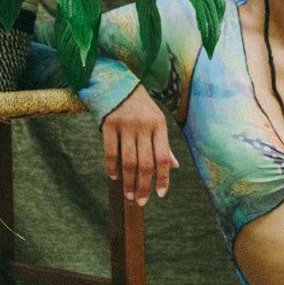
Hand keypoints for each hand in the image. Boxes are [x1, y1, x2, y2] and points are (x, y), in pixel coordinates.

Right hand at [101, 86, 177, 206]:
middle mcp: (144, 125)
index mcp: (159, 125)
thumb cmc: (141, 107)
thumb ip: (164, 144)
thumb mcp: (156, 120)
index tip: (160, 194)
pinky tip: (114, 177)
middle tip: (140, 201)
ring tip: (129, 195)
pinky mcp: (108, 124)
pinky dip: (112, 167)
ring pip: (128, 161)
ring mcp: (125, 124)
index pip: (163, 157)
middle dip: (143, 186)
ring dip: (128, 182)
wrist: (118, 83)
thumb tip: (174, 166)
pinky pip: (110, 152)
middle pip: (145, 163)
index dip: (163, 178)